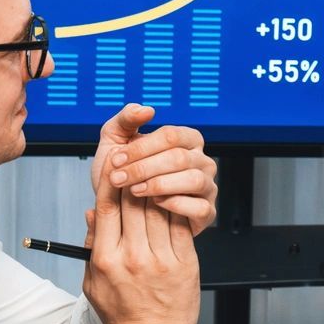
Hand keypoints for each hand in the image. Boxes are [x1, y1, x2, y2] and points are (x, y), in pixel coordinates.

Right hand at [84, 175, 199, 323]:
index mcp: (106, 259)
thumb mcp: (94, 283)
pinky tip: (178, 192)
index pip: (108, 210)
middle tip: (139, 157)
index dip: (111, 182)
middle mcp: (132, 256)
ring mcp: (160, 260)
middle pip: (134, 205)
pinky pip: (181, 227)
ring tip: (160, 167)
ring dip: (159, 186)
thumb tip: (92, 213)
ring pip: (159, 211)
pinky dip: (179, 207)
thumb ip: (92, 246)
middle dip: (136, 177)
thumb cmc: (123, 314)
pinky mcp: (184, 263)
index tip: (114, 163)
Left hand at [92, 104, 217, 228]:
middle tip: (118, 179)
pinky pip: (200, 207)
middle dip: (143, 168)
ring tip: (134, 191)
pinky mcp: (207, 213)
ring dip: (158, 185)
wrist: (122, 214)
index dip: (141, 147)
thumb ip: (126, 120)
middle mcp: (202, 162)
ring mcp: (208, 187)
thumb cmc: (123, 176)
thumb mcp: (116, 143)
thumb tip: (147, 109)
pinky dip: (176, 205)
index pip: (171, 135)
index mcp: (187, 141)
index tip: (115, 159)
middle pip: (180, 157)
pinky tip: (156, 204)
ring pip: (193, 180)